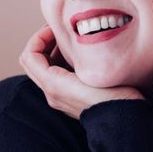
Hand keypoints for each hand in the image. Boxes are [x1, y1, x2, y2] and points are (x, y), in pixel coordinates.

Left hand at [19, 25, 144, 118]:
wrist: (123, 123)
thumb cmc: (112, 96)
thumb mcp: (90, 71)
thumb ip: (72, 55)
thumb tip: (65, 37)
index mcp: (52, 84)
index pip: (29, 55)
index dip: (39, 37)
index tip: (56, 28)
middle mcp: (50, 92)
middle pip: (32, 61)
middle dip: (42, 43)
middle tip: (60, 32)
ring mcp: (58, 97)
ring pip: (43, 68)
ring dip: (51, 52)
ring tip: (71, 42)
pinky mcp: (69, 98)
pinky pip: (55, 76)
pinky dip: (60, 62)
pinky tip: (78, 56)